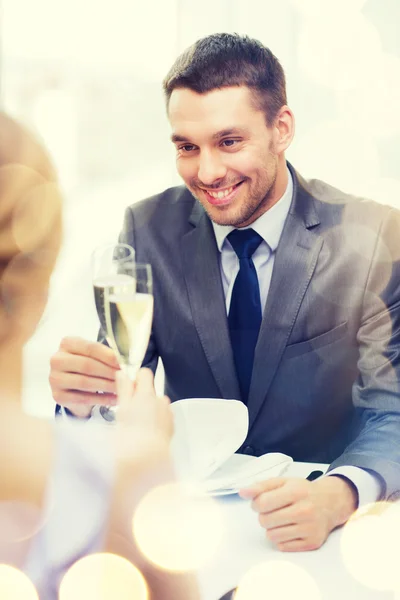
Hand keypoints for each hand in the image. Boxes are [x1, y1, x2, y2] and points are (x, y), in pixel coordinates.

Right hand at [49, 336, 119, 416]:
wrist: (72, 386)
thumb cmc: (86, 365)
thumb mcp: (94, 355)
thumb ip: (106, 355)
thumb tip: (127, 361)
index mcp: (67, 343)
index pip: (91, 348)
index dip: (109, 355)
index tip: (124, 362)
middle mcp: (57, 359)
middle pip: (87, 365)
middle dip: (109, 371)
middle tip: (126, 376)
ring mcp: (55, 379)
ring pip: (85, 382)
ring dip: (107, 385)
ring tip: (123, 387)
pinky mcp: (58, 396)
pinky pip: (83, 398)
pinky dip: (102, 399)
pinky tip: (115, 398)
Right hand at [116, 367, 172, 461]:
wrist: (146, 458)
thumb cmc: (131, 436)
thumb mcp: (122, 409)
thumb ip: (124, 389)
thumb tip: (122, 373)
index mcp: (147, 394)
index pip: (144, 373)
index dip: (136, 379)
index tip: (129, 389)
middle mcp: (160, 400)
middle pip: (150, 391)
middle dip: (141, 398)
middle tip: (129, 413)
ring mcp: (167, 412)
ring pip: (157, 404)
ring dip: (149, 410)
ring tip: (138, 425)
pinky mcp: (171, 425)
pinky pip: (163, 417)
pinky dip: (156, 421)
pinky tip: (147, 432)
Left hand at [239, 475, 356, 551]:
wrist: (330, 503)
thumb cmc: (303, 491)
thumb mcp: (282, 482)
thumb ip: (260, 486)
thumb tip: (242, 492)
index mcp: (296, 492)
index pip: (262, 503)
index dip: (256, 504)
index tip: (260, 502)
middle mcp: (304, 510)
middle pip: (265, 521)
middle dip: (264, 516)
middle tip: (273, 511)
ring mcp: (309, 528)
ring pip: (272, 536)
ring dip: (272, 528)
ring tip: (281, 519)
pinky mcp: (311, 543)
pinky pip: (282, 546)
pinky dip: (281, 539)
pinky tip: (289, 528)